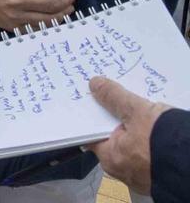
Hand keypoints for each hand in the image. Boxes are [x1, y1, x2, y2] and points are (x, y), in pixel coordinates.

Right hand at [0, 0, 75, 30]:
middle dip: (66, 1)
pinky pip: (36, 27)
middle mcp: (17, 2)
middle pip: (53, 5)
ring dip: (61, 14)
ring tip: (67, 7)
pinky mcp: (11, 26)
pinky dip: (48, 23)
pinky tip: (53, 16)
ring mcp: (14, 16)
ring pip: (48, 19)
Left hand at [88, 76, 169, 194]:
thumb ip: (115, 98)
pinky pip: (149, 148)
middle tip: (117, 95)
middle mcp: (124, 168)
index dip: (92, 114)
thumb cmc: (165, 143)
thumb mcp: (138, 113)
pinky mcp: (160, 169)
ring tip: (138, 104)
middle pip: (113, 135)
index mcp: (110, 158)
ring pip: (134, 141)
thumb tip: (96, 85)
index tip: (93, 98)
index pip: (92, 133)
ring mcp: (143, 171)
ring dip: (136, 125)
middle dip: (116, 117)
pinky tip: (157, 120)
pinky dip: (151, 134)